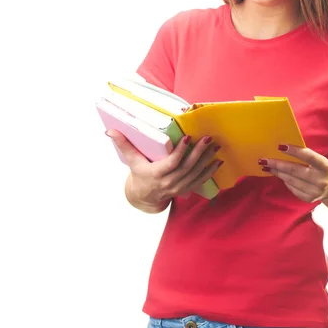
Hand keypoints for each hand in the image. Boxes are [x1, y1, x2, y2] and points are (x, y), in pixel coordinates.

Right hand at [105, 130, 222, 207]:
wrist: (145, 197)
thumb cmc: (139, 174)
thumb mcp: (131, 161)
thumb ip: (123, 144)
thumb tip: (109, 131)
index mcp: (156, 174)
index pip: (171, 163)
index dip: (180, 152)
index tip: (188, 138)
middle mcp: (169, 183)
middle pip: (187, 167)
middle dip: (199, 152)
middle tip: (208, 138)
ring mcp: (179, 188)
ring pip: (196, 173)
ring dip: (207, 159)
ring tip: (215, 146)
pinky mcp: (186, 189)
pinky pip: (200, 181)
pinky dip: (210, 171)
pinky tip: (218, 161)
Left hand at [258, 145, 327, 202]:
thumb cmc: (321, 169)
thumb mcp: (319, 160)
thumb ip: (305, 156)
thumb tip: (282, 148)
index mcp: (324, 166)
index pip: (308, 157)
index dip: (294, 151)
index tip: (280, 146)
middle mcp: (320, 180)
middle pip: (294, 170)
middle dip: (277, 164)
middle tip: (264, 160)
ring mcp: (315, 191)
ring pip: (290, 180)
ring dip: (277, 172)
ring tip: (267, 166)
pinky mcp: (308, 199)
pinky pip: (292, 188)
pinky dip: (284, 181)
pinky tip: (278, 175)